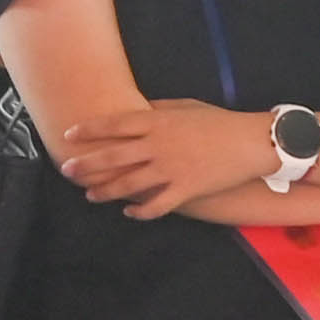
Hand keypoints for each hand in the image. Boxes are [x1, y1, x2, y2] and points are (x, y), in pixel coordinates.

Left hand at [48, 99, 275, 221]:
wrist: (252, 142)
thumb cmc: (218, 121)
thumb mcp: (185, 106)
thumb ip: (157, 109)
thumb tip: (135, 110)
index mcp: (158, 121)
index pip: (115, 124)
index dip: (89, 130)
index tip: (68, 135)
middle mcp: (159, 145)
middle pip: (114, 156)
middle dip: (87, 164)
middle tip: (67, 171)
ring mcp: (171, 169)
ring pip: (129, 184)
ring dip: (106, 191)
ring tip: (90, 195)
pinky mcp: (186, 190)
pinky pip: (157, 205)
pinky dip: (140, 211)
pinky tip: (129, 212)